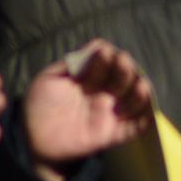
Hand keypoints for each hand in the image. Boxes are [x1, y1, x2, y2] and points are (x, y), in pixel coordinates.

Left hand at [22, 40, 156, 180]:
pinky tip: (149, 114)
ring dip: (139, 93)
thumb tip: (97, 44)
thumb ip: (72, 64)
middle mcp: (103, 94)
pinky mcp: (110, 135)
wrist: (31, 136)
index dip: (107, 57)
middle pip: (122, 80)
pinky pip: (133, 129)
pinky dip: (144, 122)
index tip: (105, 51)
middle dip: (124, 70)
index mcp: (90, 79)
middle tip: (123, 62)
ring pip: (132, 102)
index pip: (105, 64)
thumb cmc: (39, 104)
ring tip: (141, 85)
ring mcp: (108, 114)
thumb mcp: (50, 78)